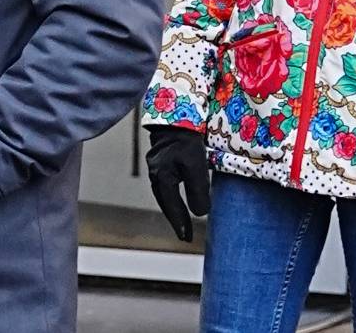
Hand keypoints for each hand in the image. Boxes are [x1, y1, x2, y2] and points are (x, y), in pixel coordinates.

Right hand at [145, 125, 210, 241]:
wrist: (176, 117)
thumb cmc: (188, 141)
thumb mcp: (196, 167)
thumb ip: (197, 191)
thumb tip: (199, 213)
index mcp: (162, 178)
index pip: (172, 207)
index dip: (180, 223)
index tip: (186, 238)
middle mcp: (155, 174)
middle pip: (165, 203)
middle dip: (175, 220)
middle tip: (184, 235)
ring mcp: (156, 168)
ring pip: (163, 195)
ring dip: (172, 209)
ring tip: (182, 221)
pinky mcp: (160, 162)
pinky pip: (165, 186)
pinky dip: (171, 197)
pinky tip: (177, 199)